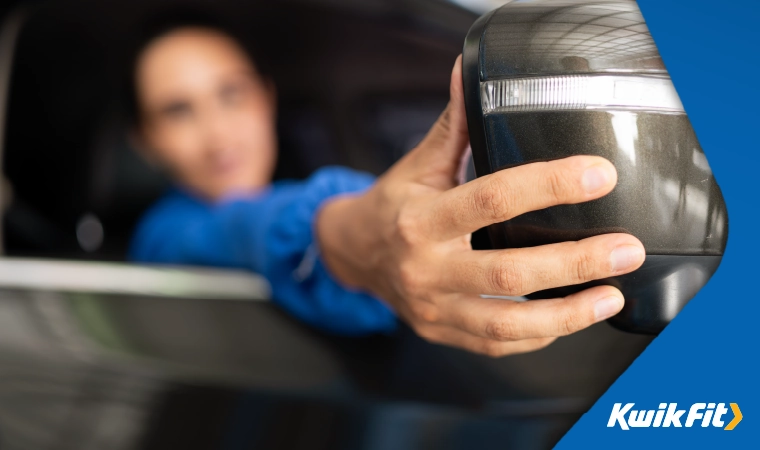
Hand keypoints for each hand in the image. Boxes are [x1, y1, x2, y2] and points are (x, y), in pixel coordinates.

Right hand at [316, 55, 644, 356]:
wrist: (354, 254)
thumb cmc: (391, 206)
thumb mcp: (417, 165)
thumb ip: (453, 126)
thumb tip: (469, 72)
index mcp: (421, 218)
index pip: (491, 199)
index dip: (548, 186)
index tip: (596, 176)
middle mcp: (426, 267)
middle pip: (508, 271)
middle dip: (575, 262)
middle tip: (625, 249)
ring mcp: (433, 306)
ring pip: (505, 322)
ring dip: (567, 313)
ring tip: (611, 295)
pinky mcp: (441, 331)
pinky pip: (496, 343)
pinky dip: (539, 334)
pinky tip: (571, 318)